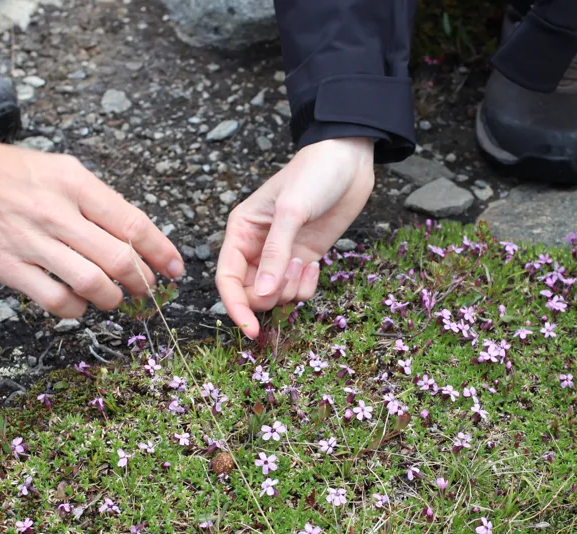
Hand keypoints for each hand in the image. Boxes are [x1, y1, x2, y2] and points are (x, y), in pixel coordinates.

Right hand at [0, 104, 183, 317]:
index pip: (133, 223)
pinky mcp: (7, 266)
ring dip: (110, 299)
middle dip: (141, 282)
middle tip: (144, 290)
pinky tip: (75, 305)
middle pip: (120, 258)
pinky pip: (56, 299)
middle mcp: (57, 210)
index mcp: (74, 182)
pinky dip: (75, 309)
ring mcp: (31, 241)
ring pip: (93, 283)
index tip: (175, 269)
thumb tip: (128, 233)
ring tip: (110, 299)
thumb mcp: (53, 169)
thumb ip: (90, 199)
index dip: (162, 252)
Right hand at [216, 137, 374, 337]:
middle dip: (271, 296)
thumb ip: (276, 254)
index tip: (250, 330)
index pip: (227, 279)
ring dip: (292, 289)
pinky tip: (316, 263)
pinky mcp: (304, 259)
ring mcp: (281, 256)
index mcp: (241, 232)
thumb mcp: (292, 211)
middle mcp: (256, 247)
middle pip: (251, 293)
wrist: (349, 161)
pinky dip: (307, 286)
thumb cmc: (314, 175)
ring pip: (275, 296)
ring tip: (306, 261)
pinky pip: (298, 290)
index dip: (235, 307)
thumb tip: (263, 293)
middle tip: (293, 273)